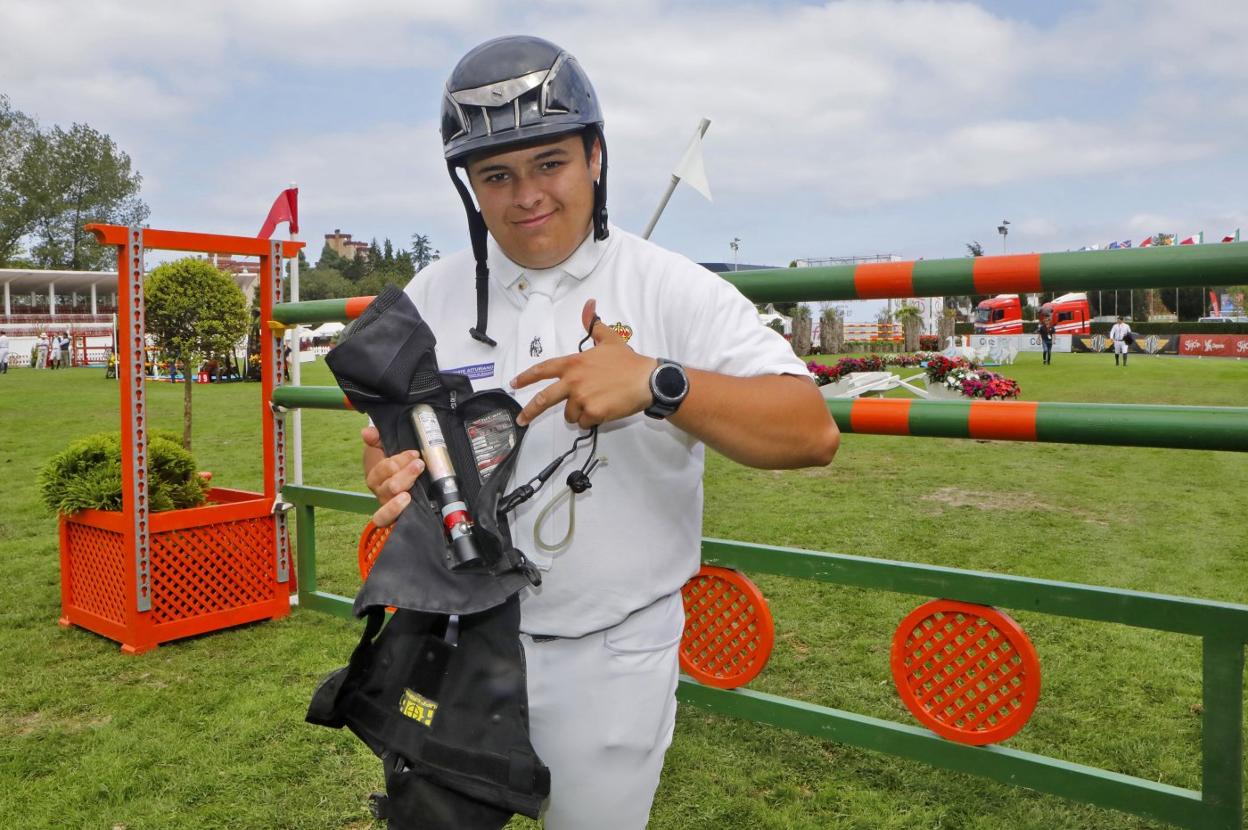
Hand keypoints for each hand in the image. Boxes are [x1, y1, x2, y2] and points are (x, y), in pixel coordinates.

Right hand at [361, 425, 424, 526]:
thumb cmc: (391, 460)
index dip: (398, 461)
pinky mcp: (399, 514)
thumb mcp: (383, 446)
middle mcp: (380, 492)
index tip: (414, 454)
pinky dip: (394, 513)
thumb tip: (367, 432)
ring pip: (389, 504)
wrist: (401, 475)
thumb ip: (376, 438)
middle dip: (404, 474)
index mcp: (375, 476)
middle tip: (419, 464)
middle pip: (388, 487)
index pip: (383, 469)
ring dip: (402, 493)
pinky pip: (389, 520)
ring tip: (411, 489)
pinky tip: (407, 504)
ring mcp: (389, 505)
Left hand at [511, 299, 656, 428]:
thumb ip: (593, 324)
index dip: (526, 377)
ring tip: (597, 402)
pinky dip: (593, 420)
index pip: (543, 370)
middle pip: (544, 399)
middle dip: (530, 411)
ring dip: (579, 413)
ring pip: (569, 415)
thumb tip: (589, 304)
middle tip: (522, 420)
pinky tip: (605, 410)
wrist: (646, 380)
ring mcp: (581, 398)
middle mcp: (572, 381)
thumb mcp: (609, 339)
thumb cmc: (628, 361)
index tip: (514, 385)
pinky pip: (584, 423)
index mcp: (573, 364)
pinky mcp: (592, 413)